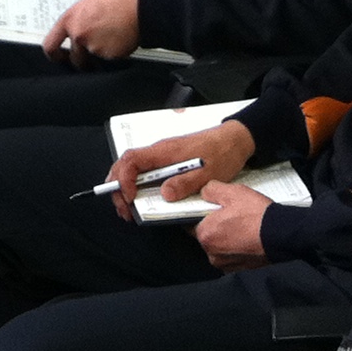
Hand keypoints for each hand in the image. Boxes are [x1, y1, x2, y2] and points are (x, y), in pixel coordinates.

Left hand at [42, 0, 139, 64]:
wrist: (138, 7)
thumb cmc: (117, 2)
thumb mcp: (88, 6)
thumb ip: (77, 22)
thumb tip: (73, 34)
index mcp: (70, 19)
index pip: (50, 44)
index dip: (54, 54)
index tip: (57, 57)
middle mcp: (78, 34)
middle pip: (73, 58)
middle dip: (80, 60)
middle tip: (89, 56)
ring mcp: (92, 46)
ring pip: (92, 60)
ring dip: (99, 56)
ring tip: (110, 38)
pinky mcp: (107, 56)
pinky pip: (107, 60)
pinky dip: (112, 55)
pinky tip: (119, 41)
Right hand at [108, 119, 255, 219]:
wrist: (234, 140)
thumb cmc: (222, 153)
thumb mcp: (208, 174)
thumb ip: (185, 183)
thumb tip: (164, 195)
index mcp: (164, 151)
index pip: (132, 160)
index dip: (124, 179)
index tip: (130, 198)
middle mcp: (158, 151)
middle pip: (125, 163)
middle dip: (117, 187)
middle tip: (124, 210)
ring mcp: (161, 155)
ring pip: (131, 166)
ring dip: (124, 185)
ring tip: (128, 207)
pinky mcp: (167, 160)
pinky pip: (142, 169)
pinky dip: (134, 183)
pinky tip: (139, 197)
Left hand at [194, 182, 272, 268]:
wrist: (282, 234)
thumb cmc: (256, 215)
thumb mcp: (231, 192)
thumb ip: (210, 190)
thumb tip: (204, 193)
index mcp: (205, 235)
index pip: (190, 223)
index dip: (200, 213)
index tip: (210, 208)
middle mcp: (212, 253)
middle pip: (206, 235)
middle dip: (214, 225)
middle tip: (230, 214)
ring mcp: (227, 264)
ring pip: (219, 246)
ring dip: (226, 236)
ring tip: (241, 224)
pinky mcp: (241, 268)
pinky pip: (232, 254)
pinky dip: (237, 246)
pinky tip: (247, 235)